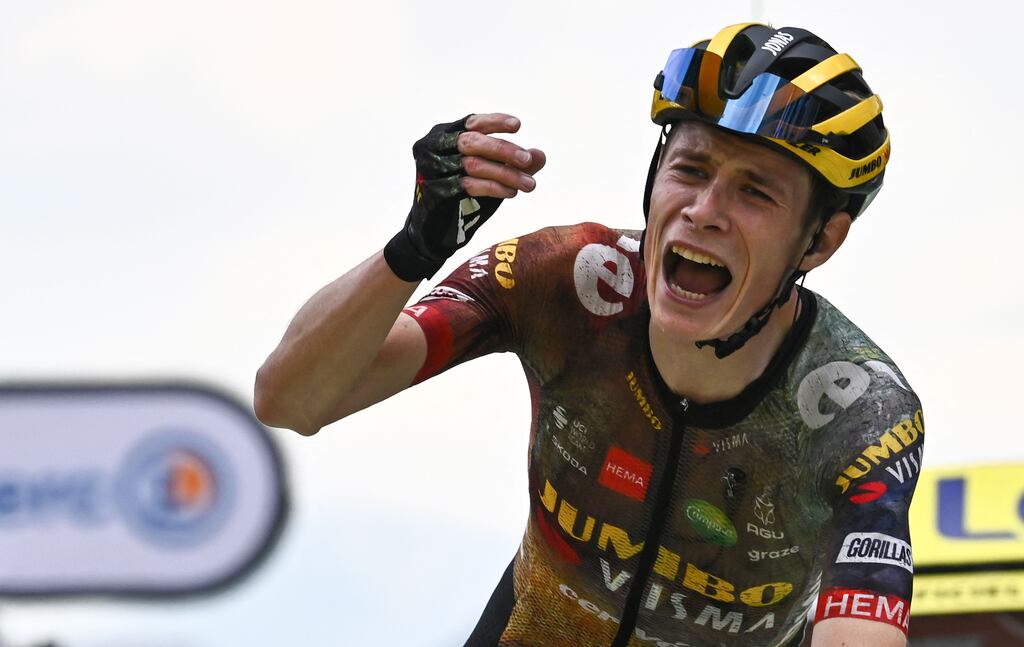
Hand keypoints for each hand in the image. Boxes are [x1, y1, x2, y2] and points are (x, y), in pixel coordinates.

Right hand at [383, 113, 545, 281]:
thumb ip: (512, 163)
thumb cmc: (463, 194)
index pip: (471, 123)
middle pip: (472, 142)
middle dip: (504, 151)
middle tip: (528, 161)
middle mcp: (434, 148)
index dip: (494, 122)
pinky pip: (470, 186)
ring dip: (506, 174)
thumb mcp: (489, 173)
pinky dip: (494, 188)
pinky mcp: (436, 190)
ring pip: (474, 165)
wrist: (436, 229)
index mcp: (443, 135)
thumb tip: (540, 155)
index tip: (518, 125)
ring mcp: (432, 169)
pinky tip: (511, 193)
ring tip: (529, 184)